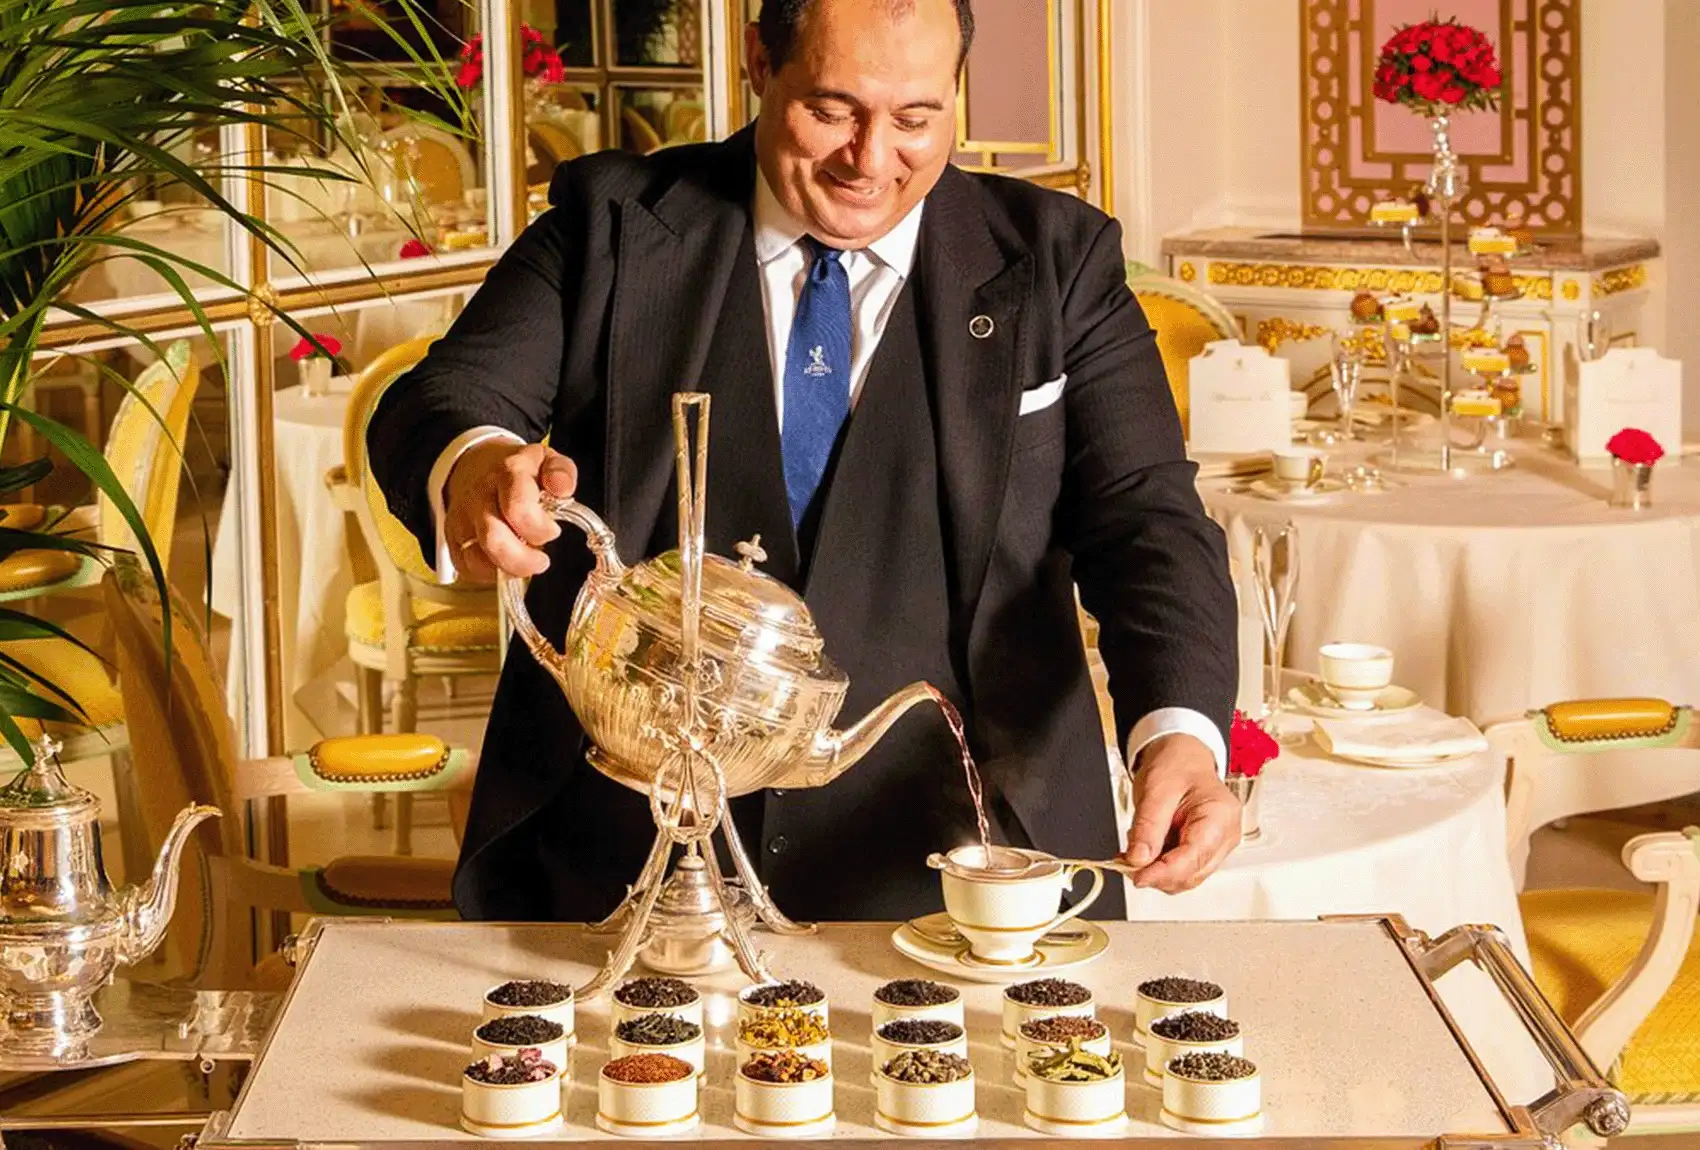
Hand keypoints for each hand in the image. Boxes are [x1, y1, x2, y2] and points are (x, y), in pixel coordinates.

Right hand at [444, 441, 577, 581]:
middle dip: (524, 560)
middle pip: (494, 539)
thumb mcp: (547, 461)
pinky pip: (467, 567)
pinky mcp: (452, 537)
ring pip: (477, 559)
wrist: (476, 466)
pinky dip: (490, 573)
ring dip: (507, 569)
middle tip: (541, 560)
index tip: (553, 531)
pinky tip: (505, 562)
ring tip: (525, 562)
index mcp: (509, 473)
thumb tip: (562, 490)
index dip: (540, 529)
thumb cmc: (520, 472)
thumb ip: (562, 473)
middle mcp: (480, 495)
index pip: (519, 508)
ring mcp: (463, 518)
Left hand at [1121, 734, 1240, 892]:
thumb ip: (1147, 827)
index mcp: (1220, 816)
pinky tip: (1146, 850)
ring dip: (1156, 872)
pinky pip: (1182, 869)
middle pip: (1191, 874)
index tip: (1137, 876)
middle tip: (1126, 862)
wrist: (1183, 758)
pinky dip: (1160, 866)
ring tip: (1135, 851)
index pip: (1193, 858)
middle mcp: (1225, 835)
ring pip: (1186, 877)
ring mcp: (1218, 846)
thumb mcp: (1156, 789)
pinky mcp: (1206, 851)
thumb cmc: (1177, 766)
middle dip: (1157, 874)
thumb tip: (1138, 860)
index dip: (1163, 873)